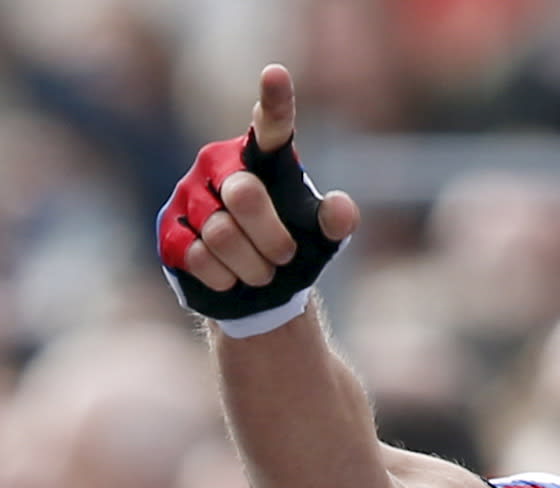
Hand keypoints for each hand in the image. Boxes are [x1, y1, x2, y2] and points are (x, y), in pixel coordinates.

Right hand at [157, 65, 357, 325]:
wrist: (257, 292)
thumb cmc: (291, 250)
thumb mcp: (321, 239)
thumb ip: (336, 222)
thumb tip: (341, 209)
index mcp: (264, 157)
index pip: (271, 126)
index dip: (275, 101)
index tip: (277, 75)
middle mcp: (221, 163)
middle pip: (244, 195)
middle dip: (273, 239)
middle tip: (283, 256)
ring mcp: (189, 192)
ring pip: (222, 234)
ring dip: (253, 267)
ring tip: (260, 271)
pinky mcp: (169, 228)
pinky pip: (199, 256)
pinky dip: (226, 278)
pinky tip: (231, 277)